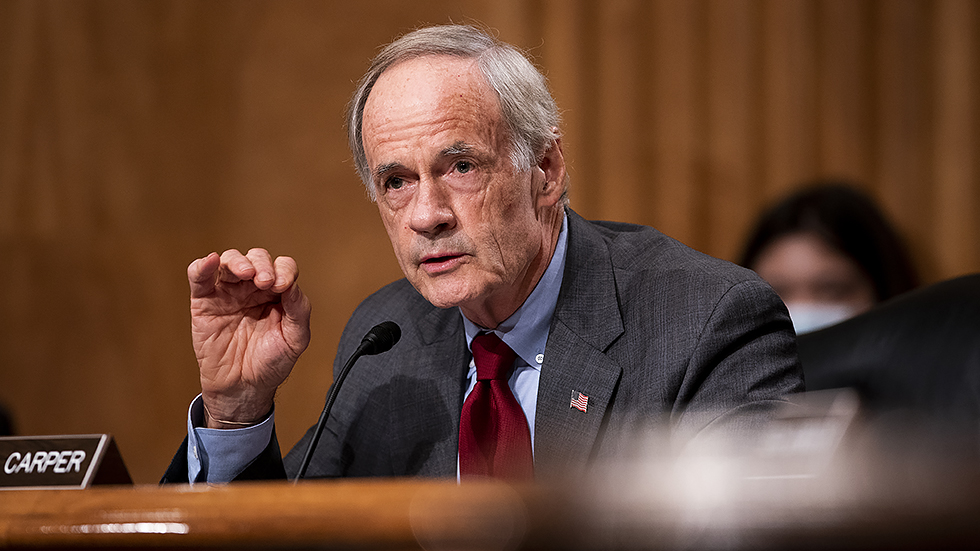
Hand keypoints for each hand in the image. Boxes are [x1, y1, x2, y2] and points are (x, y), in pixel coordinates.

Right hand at [188, 248, 311, 427]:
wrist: (244, 388)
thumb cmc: (270, 363)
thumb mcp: (295, 339)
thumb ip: (299, 310)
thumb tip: (293, 285)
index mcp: (277, 294)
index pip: (282, 267)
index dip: (284, 271)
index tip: (283, 287)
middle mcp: (252, 289)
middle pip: (257, 258)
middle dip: (263, 264)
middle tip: (265, 282)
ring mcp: (228, 293)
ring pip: (230, 260)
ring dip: (238, 261)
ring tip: (247, 274)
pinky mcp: (204, 302)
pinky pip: (199, 277)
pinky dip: (202, 265)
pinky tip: (210, 262)